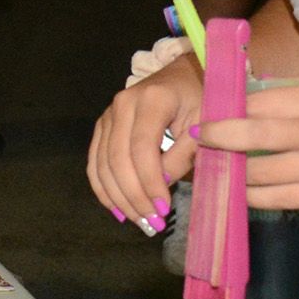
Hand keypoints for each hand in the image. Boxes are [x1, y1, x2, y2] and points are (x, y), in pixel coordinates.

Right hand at [86, 57, 202, 230]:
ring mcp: (108, 115)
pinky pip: (95, 163)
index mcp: (151, 99)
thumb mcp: (204, 123)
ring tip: (140, 222)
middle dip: (134, 196)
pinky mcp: (102, 127)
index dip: (149, 182)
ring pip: (102, 165)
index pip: (142, 149)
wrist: (184, 75)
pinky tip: (118, 211)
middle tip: (152, 223)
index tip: (164, 208)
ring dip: (119, 199)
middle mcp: (122, 104)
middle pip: (118, 160)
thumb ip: (184, 153)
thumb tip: (161, 184)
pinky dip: (104, 190)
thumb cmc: (200, 98)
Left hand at [192, 85, 298, 210]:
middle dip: (216, 139)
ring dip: (230, 172)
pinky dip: (252, 196)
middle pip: (249, 134)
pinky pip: (276, 199)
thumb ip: (297, 99)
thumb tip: (249, 101)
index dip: (228, 109)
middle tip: (198, 141)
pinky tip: (240, 192)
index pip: (258, 101)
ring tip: (213, 169)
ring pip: (257, 172)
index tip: (209, 113)